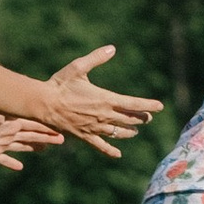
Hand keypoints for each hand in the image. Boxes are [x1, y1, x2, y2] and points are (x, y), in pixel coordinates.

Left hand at [0, 106, 58, 169]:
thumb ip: (16, 110)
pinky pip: (4, 159)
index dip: (48, 128)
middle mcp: (8, 131)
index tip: (62, 129)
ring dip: (33, 147)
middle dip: (46, 137)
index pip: (34, 124)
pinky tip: (19, 167)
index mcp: (12, 120)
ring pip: (21, 146)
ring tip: (44, 149)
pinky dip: (11, 163)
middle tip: (61, 140)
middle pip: (31, 135)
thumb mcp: (0, 111)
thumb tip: (34, 99)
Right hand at [36, 45, 163, 157]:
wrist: (43, 104)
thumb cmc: (60, 84)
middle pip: (128, 119)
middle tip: (149, 117)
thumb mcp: (78, 67)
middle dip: (141, 118)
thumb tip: (112, 48)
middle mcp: (102, 115)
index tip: (160, 106)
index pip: (132, 103)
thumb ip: (96, 58)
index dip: (148, 105)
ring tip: (136, 130)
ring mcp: (94, 127)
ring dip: (129, 131)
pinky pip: (100, 146)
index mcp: (104, 98)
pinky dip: (110, 151)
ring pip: (118, 132)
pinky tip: (118, 154)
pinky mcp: (84, 136)